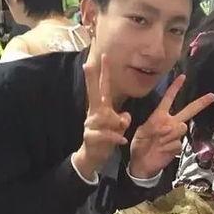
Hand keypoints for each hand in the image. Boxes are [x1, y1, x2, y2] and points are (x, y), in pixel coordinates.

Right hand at [74, 54, 130, 179]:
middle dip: (92, 79)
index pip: (103, 88)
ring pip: (108, 118)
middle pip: (93, 93)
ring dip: (117, 126)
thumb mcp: (118, 127)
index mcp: (101, 108)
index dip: (104, 73)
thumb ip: (122, 118)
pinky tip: (121, 140)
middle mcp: (94, 113)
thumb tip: (124, 116)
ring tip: (119, 134)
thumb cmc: (106, 138)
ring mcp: (90, 124)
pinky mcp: (90, 136)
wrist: (93, 156)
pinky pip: (107, 134)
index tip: (104, 57)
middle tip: (89, 64)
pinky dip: (116, 137)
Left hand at [130, 74, 213, 177]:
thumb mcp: (140, 132)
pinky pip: (177, 143)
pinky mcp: (177, 146)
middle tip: (212, 96)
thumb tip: (167, 126)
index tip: (182, 77)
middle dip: (200, 103)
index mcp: (159, 117)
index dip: (175, 88)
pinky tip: (161, 150)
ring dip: (168, 134)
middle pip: (188, 111)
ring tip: (157, 140)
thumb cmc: (139, 145)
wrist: (141, 162)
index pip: (168, 99)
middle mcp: (170, 123)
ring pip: (181, 127)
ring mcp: (175, 135)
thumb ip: (153, 126)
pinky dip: (167, 147)